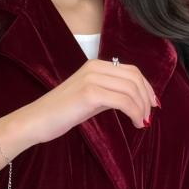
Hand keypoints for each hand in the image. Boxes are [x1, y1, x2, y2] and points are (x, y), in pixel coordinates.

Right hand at [26, 58, 160, 147]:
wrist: (37, 120)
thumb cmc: (61, 112)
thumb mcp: (90, 97)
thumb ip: (110, 93)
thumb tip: (136, 100)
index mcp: (96, 65)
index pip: (132, 71)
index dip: (147, 88)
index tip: (152, 105)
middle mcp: (95, 67)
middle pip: (135, 78)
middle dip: (147, 99)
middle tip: (148, 117)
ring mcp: (91, 79)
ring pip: (131, 90)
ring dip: (142, 108)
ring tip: (141, 123)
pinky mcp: (89, 93)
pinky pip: (123, 101)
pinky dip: (134, 113)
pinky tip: (135, 123)